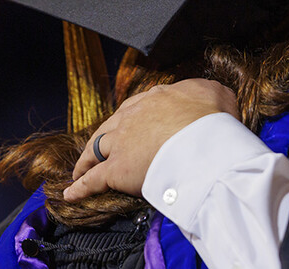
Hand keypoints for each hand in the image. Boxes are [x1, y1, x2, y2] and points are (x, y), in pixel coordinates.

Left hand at [64, 78, 237, 201]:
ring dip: (86, 159)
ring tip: (80, 168)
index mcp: (157, 97)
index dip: (132, 117)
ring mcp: (122, 142)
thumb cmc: (215, 118)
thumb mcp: (216, 94)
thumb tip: (209, 97)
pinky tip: (71, 193)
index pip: (138, 106)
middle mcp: (134, 116)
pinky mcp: (117, 170)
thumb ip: (207, 94)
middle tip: (100, 147)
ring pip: (96, 149)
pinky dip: (81, 187)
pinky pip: (93, 180)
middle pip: (111, 125)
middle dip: (104, 136)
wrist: (204, 140)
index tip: (131, 125)